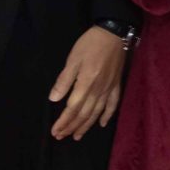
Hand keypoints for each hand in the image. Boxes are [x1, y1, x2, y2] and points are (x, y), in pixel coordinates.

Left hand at [48, 26, 127, 140]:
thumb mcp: (73, 59)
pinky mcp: (116, 85)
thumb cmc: (90, 44)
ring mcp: (109, 89)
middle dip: (71, 127)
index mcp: (86, 84)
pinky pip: (112, 104)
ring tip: (77, 136)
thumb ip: (64, 80)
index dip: (63, 121)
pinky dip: (107, 116)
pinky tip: (101, 124)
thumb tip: (54, 99)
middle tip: (61, 136)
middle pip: (84, 114)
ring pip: (97, 113)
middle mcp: (98, 90)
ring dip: (86, 126)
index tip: (55, 131)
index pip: (72, 108)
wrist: (114, 33)